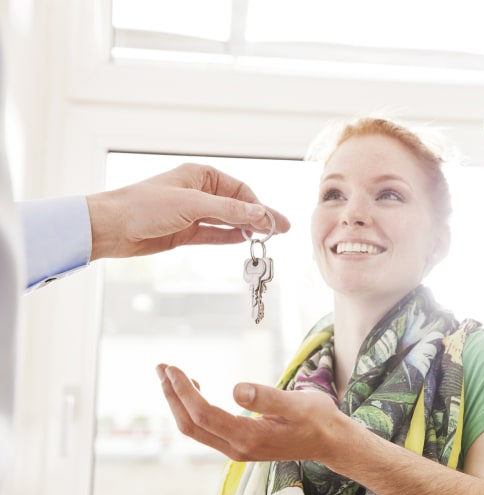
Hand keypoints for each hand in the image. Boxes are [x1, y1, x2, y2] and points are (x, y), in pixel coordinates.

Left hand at [86, 163, 289, 259]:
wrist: (111, 228)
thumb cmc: (144, 206)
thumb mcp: (192, 205)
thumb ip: (228, 210)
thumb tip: (259, 213)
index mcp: (199, 175)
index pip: (239, 190)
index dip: (258, 205)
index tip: (273, 221)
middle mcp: (198, 192)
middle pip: (236, 205)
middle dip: (258, 217)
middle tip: (282, 230)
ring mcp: (191, 213)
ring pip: (227, 221)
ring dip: (246, 228)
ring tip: (268, 238)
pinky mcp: (184, 233)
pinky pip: (214, 234)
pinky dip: (229, 237)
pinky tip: (245, 241)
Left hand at [155, 364, 347, 462]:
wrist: (329, 441)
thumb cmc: (317, 419)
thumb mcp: (297, 403)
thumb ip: (267, 397)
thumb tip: (236, 389)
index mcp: (249, 437)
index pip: (204, 415)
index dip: (184, 392)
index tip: (173, 369)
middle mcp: (237, 447)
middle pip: (190, 424)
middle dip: (172, 396)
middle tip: (162, 367)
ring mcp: (236, 448)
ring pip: (195, 428)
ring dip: (178, 401)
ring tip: (170, 375)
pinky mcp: (239, 443)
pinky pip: (205, 428)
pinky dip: (192, 407)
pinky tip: (195, 389)